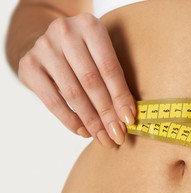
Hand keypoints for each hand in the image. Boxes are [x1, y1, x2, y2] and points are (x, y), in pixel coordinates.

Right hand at [18, 13, 135, 147]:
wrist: (49, 44)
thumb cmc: (85, 54)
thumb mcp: (100, 55)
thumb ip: (114, 79)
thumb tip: (128, 116)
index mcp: (90, 26)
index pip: (110, 68)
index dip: (121, 97)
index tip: (129, 120)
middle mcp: (65, 32)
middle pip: (91, 81)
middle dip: (107, 113)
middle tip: (117, 135)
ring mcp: (44, 48)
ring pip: (72, 93)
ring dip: (90, 121)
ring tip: (102, 137)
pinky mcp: (29, 65)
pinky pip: (52, 100)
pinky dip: (70, 120)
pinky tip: (83, 131)